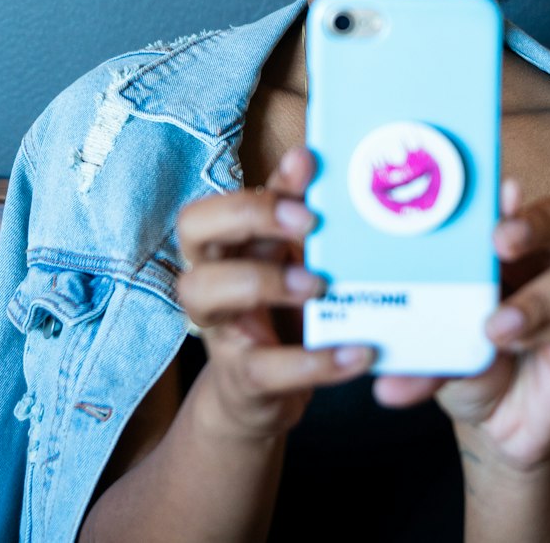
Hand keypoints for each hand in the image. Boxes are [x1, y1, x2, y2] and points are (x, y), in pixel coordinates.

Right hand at [176, 148, 375, 440]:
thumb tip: (307, 155)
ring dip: (264, 281)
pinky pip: (264, 369)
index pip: (210, 201)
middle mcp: (210, 277)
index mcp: (223, 244)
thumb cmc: (278, 305)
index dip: (252, 189)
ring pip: (202, 293)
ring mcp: (220, 327)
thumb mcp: (286, 254)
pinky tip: (358, 351)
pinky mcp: (244, 378)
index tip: (306, 171)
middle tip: (309, 221)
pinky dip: (314, 362)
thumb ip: (294, 207)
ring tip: (320, 285)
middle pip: (190, 229)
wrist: (262, 395)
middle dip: (249, 214)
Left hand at [374, 182, 549, 471]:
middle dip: (539, 222)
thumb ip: (422, 355)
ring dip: (540, 298)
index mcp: (509, 242)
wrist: (497, 420)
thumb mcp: (440, 351)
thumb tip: (386, 383)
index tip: (500, 192)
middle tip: (500, 241)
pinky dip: (547, 331)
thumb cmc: (467, 360)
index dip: (511, 194)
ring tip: (497, 327)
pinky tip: (518, 345)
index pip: (519, 201)